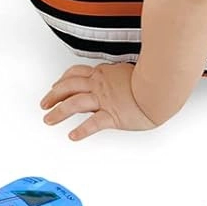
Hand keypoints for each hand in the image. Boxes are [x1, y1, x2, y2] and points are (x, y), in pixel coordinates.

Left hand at [40, 63, 157, 139]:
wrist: (162, 87)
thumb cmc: (153, 79)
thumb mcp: (130, 70)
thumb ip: (118, 74)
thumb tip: (117, 75)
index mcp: (103, 74)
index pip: (76, 74)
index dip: (62, 81)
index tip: (55, 86)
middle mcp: (100, 85)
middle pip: (68, 87)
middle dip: (53, 96)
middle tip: (44, 104)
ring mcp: (105, 100)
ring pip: (74, 104)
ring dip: (58, 112)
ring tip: (48, 120)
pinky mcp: (113, 115)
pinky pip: (92, 124)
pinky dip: (81, 130)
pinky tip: (72, 135)